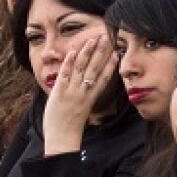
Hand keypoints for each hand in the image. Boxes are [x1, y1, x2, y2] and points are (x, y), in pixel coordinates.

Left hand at [42, 35, 117, 155]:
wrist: (62, 138)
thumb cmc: (72, 126)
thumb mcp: (83, 110)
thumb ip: (86, 96)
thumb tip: (89, 85)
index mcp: (91, 98)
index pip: (104, 78)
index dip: (110, 65)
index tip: (116, 53)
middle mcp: (84, 93)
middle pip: (94, 69)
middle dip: (101, 52)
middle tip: (106, 38)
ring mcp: (72, 92)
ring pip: (81, 69)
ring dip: (87, 53)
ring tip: (92, 40)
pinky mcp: (59, 93)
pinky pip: (65, 75)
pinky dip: (69, 63)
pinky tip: (73, 52)